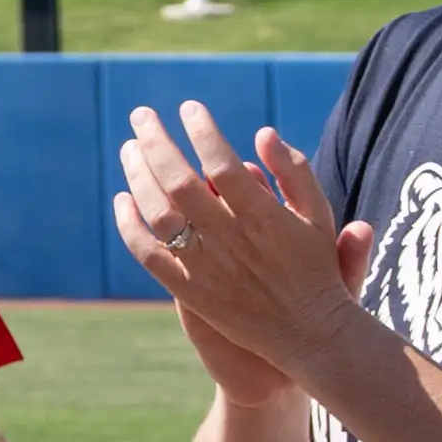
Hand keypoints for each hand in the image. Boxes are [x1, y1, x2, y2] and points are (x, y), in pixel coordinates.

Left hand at [118, 102, 375, 390]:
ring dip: (138, 175)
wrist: (310, 333)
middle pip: (180, 181)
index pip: (222, 164)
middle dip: (157, 142)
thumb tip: (264, 132)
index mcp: (264, 217)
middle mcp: (231, 240)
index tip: (190, 108)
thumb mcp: (318, 217)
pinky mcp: (189, 290)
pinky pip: (148, 253)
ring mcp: (206, 266)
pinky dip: (130, 224)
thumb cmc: (315, 267)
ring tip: (129, 147)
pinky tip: (122, 199)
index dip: (203, 132)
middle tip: (142, 115)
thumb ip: (295, 172)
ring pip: (158, 212)